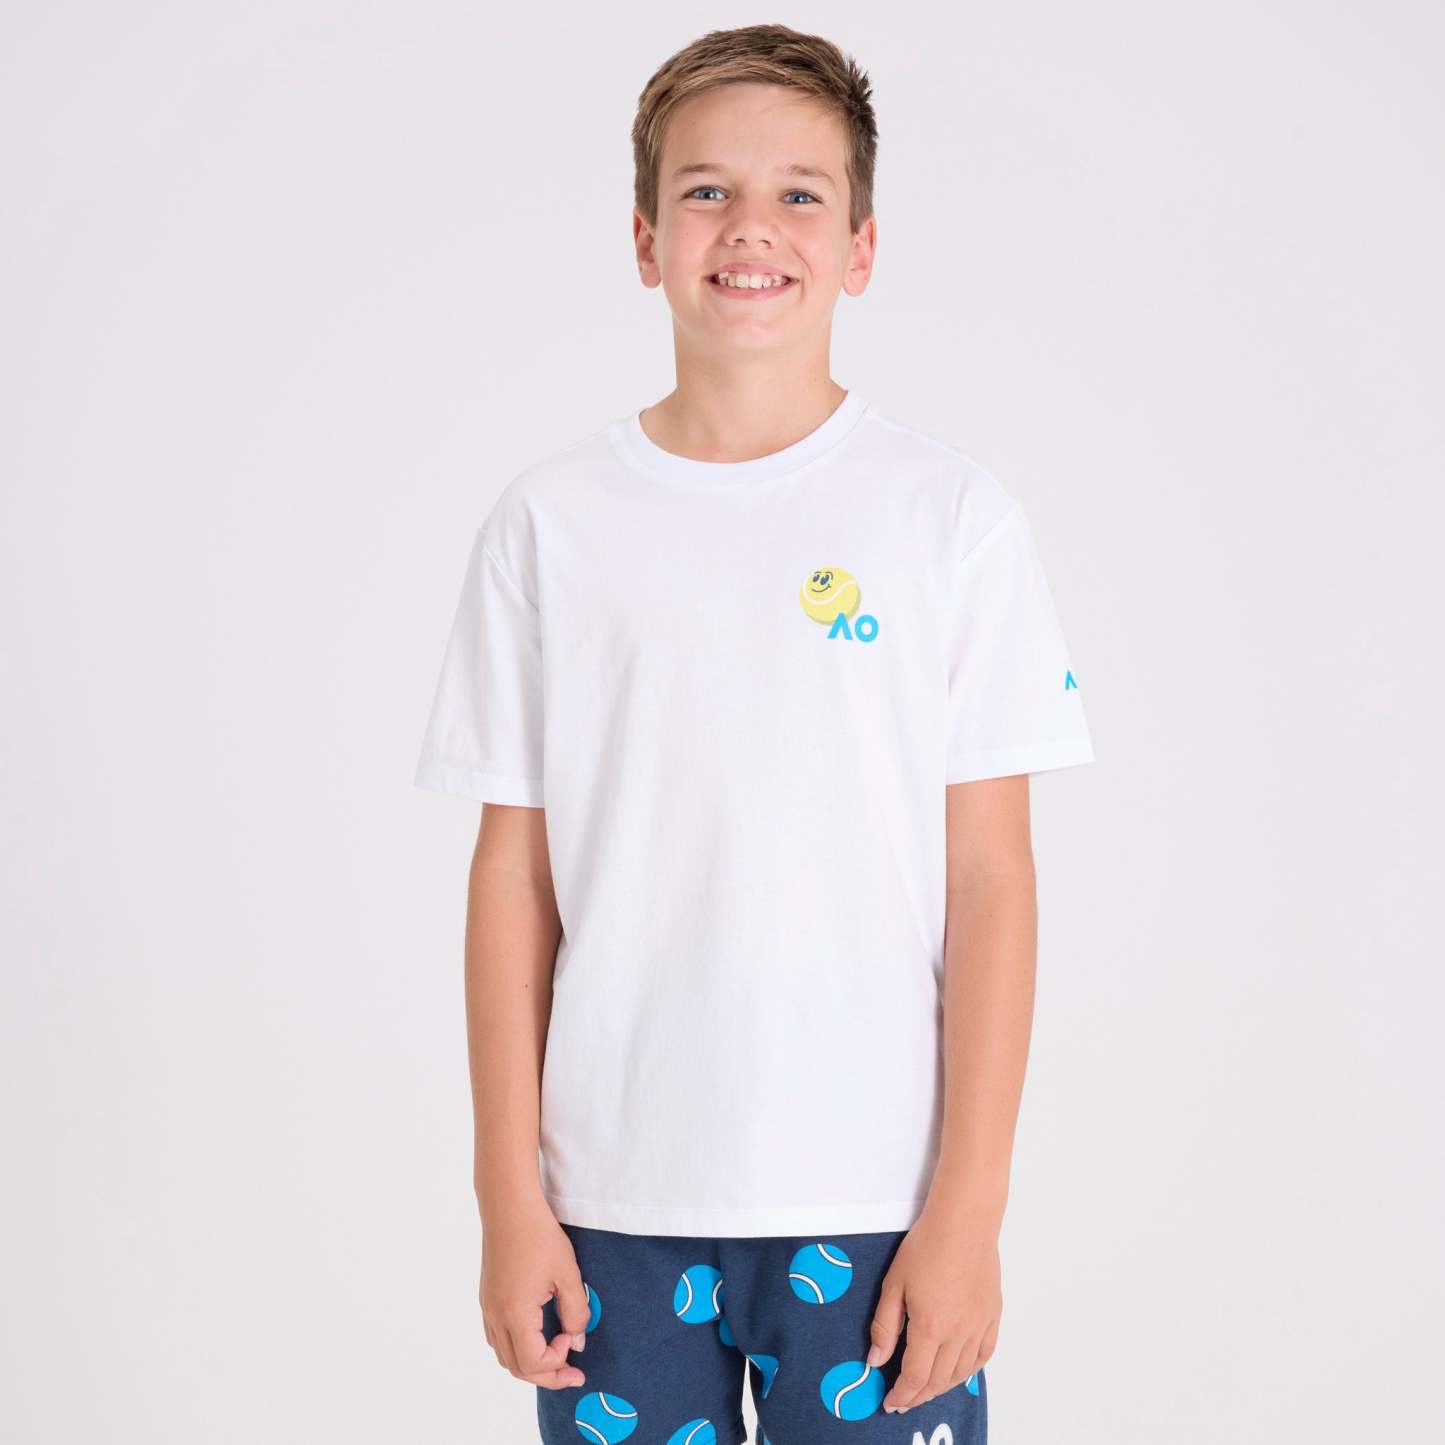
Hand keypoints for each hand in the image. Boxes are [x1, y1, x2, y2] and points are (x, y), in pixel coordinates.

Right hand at [479, 1194, 589, 1390]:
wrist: (509, 1207)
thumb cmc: (539, 1235)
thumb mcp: (567, 1274)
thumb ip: (576, 1312)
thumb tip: (577, 1341)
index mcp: (514, 1314)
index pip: (533, 1363)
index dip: (558, 1361)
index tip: (573, 1339)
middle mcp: (496, 1316)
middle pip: (516, 1368)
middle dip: (547, 1375)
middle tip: (573, 1373)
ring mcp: (488, 1308)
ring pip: (505, 1355)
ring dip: (530, 1364)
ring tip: (557, 1357)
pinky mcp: (487, 1298)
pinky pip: (498, 1338)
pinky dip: (517, 1347)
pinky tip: (537, 1336)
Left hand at [865, 1203, 1001, 1414]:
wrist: (963, 1222)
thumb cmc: (926, 1246)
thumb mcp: (894, 1284)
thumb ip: (884, 1327)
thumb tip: (876, 1360)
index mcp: (930, 1326)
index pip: (916, 1377)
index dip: (902, 1395)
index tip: (891, 1402)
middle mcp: (959, 1333)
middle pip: (939, 1380)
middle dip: (919, 1395)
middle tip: (904, 1399)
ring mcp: (979, 1326)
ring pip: (962, 1372)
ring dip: (942, 1386)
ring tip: (926, 1388)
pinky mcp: (993, 1316)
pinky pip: (984, 1355)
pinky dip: (969, 1370)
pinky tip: (957, 1370)